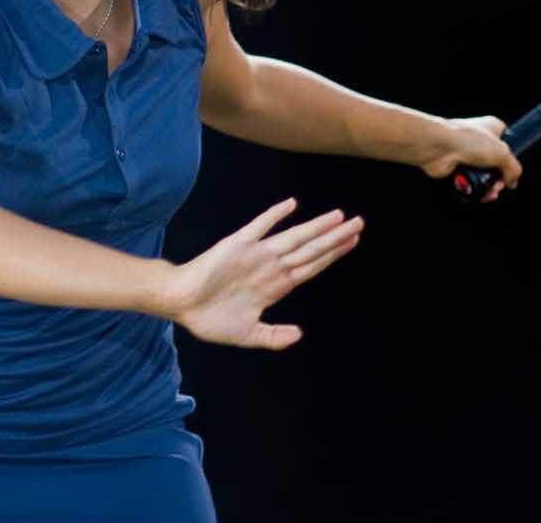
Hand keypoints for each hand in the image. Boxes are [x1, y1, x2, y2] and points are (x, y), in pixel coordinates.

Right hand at [161, 198, 361, 349]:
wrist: (180, 304)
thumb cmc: (210, 319)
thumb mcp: (248, 334)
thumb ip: (274, 336)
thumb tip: (300, 334)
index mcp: (275, 286)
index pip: (311, 267)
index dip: (333, 255)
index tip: (352, 242)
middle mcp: (270, 267)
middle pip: (310, 250)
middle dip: (335, 239)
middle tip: (360, 224)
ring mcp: (256, 254)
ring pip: (294, 238)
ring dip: (317, 228)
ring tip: (340, 217)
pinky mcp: (237, 245)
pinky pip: (259, 227)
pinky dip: (275, 215)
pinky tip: (291, 205)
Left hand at [419, 115, 522, 201]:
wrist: (438, 146)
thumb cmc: (467, 140)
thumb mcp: (503, 154)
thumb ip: (513, 169)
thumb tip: (512, 181)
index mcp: (491, 128)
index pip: (507, 142)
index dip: (511, 157)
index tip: (512, 169)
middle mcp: (477, 139)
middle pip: (495, 164)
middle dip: (499, 179)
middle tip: (499, 184)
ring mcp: (465, 154)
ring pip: (482, 176)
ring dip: (488, 187)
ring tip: (489, 192)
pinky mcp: (454, 167)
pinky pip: (469, 182)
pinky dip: (474, 190)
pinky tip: (479, 194)